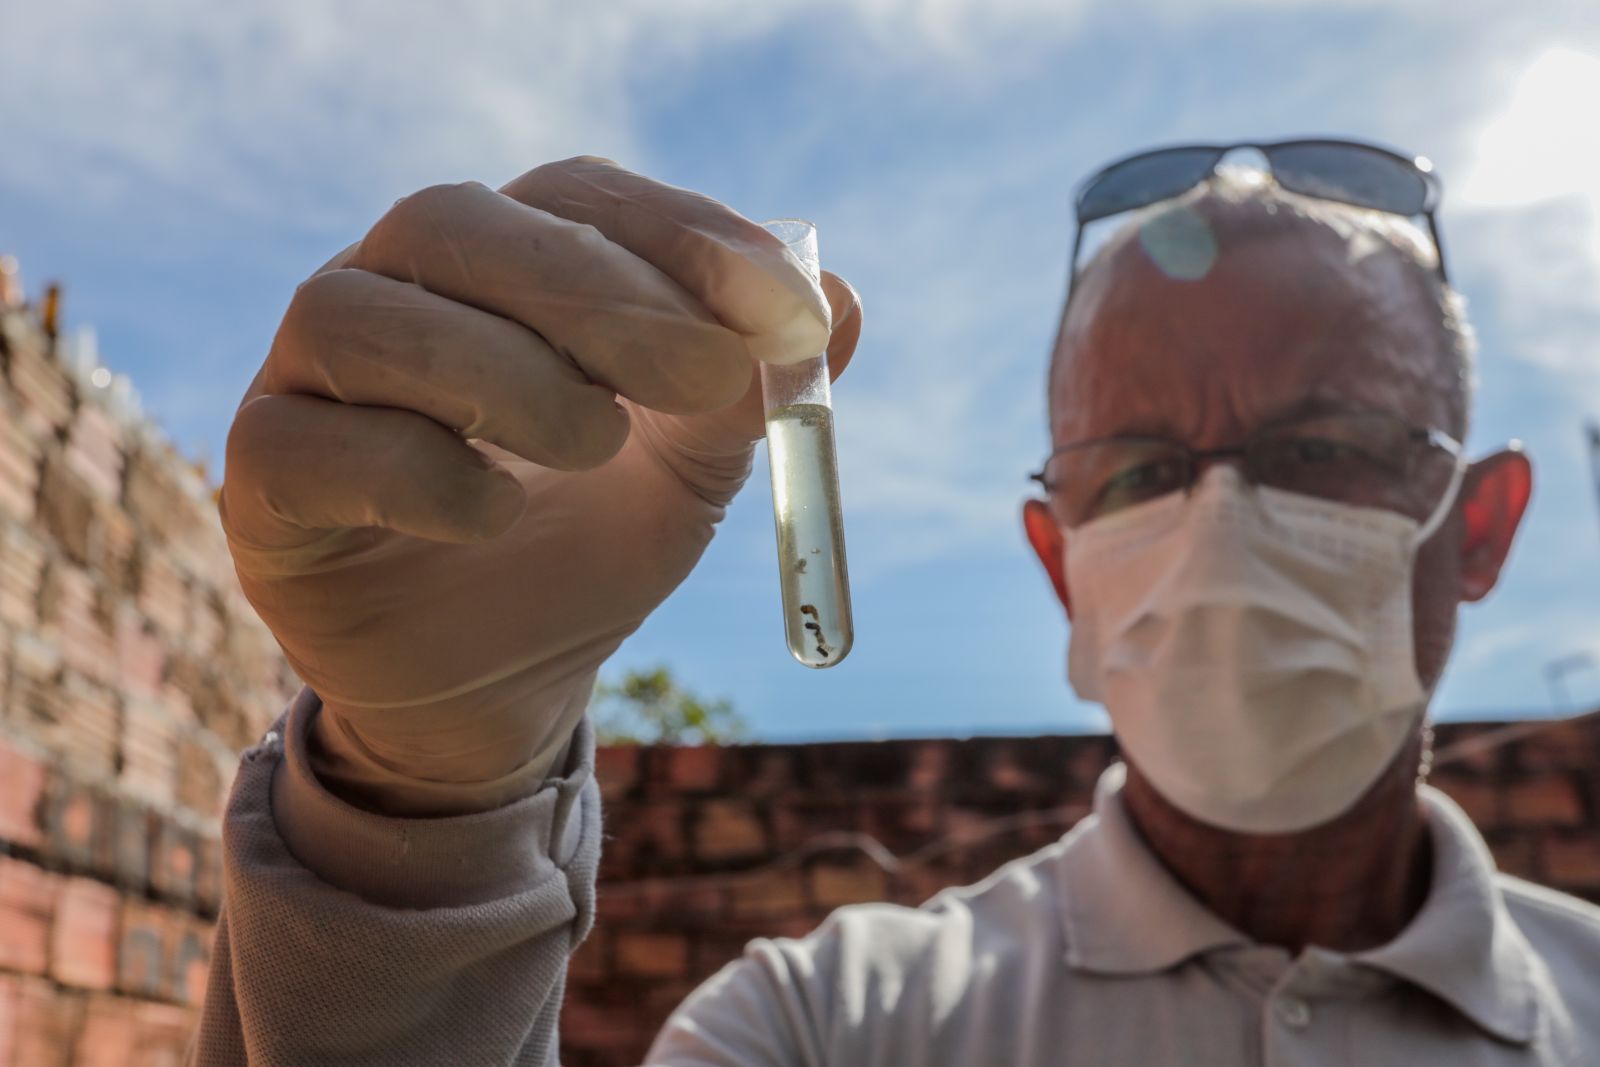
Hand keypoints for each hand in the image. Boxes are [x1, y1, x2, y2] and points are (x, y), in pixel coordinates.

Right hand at [220, 158, 862, 813]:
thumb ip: (750, 392)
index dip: (679, 235)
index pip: (572, 196)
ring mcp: (305, 382)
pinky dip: (416, 471)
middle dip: (595, 293)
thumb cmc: (584, 552)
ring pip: (361, 315)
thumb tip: (839, 297)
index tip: (784, 311)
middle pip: (455, 225)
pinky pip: (306, 444)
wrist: (494, 690)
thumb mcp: (689, 475)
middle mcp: (389, 292)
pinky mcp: (265, 485)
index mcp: (497, 268)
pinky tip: (493, 517)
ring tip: (595, 445)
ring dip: (503, 373)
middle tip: (706, 376)